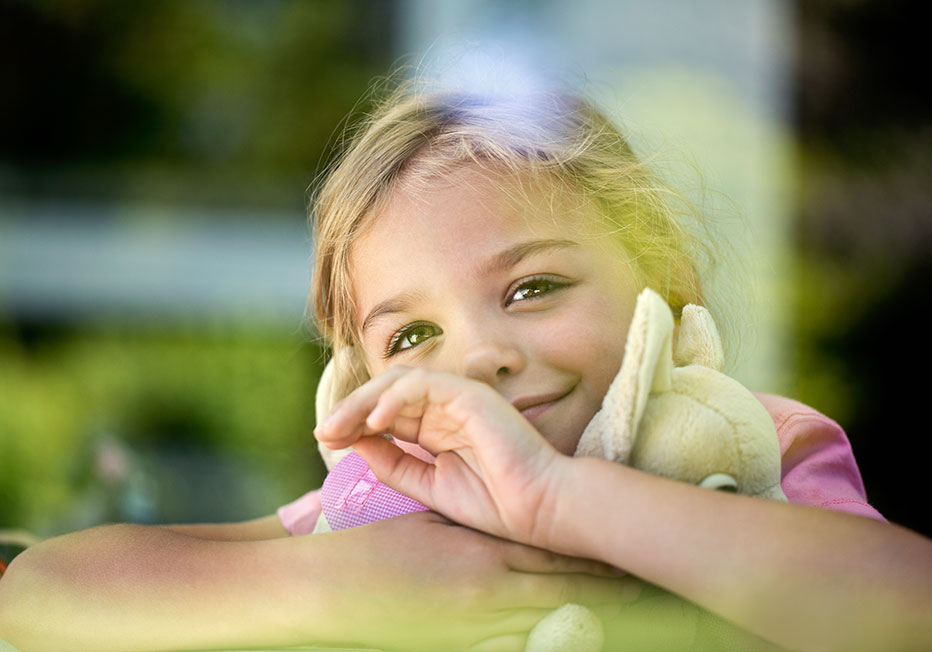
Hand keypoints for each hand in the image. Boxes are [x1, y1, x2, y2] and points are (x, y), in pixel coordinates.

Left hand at [314, 366, 571, 547]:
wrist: (539, 509)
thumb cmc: (494, 502)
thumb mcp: (429, 486)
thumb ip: (394, 464)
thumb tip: (355, 444)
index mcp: (437, 426)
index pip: (386, 411)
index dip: (353, 422)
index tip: (327, 441)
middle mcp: (446, 407)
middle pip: (386, 391)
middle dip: (350, 408)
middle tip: (324, 433)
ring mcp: (460, 397)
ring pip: (399, 381)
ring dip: (364, 401)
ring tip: (340, 427)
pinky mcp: (471, 394)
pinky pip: (424, 384)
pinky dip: (395, 398)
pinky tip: (375, 422)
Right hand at [315, 510, 639, 651]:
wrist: (333, 590)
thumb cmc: (377, 550)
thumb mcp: (432, 527)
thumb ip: (474, 533)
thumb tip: (506, 537)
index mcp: (482, 555)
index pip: (552, 560)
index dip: (591, 564)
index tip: (624, 563)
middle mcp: (488, 594)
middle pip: (559, 596)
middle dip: (601, 595)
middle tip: (640, 594)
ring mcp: (475, 628)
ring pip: (542, 626)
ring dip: (576, 619)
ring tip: (614, 616)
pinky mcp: (457, 647)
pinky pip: (510, 648)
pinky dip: (537, 641)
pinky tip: (557, 637)